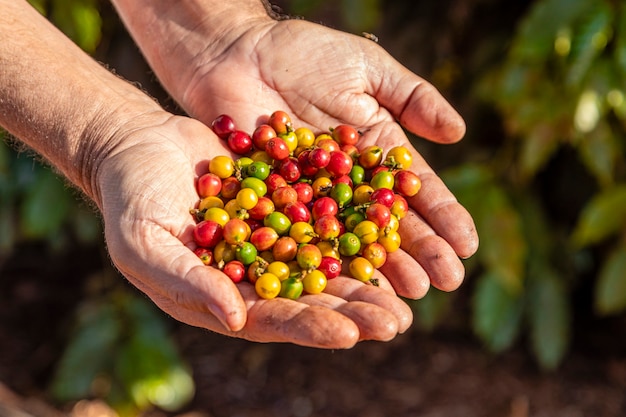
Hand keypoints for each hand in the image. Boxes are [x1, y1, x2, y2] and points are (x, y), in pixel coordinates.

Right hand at [97, 112, 412, 347]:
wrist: (139, 144)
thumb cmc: (132, 199)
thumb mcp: (146, 243)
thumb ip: (187, 282)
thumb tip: (235, 319)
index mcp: (225, 296)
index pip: (274, 319)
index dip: (312, 327)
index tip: (352, 334)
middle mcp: (257, 273)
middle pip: (312, 298)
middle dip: (354, 311)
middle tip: (398, 322)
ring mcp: (275, 237)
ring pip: (329, 260)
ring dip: (367, 274)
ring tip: (410, 287)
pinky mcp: (286, 200)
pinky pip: (326, 213)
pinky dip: (356, 220)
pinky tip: (390, 225)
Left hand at [177, 18, 478, 297]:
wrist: (239, 53)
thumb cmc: (306, 54)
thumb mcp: (368, 70)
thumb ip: (413, 99)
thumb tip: (460, 133)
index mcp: (377, 153)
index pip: (417, 191)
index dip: (444, 218)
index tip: (468, 247)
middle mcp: (350, 183)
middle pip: (388, 222)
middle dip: (419, 252)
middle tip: (445, 283)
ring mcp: (314, 198)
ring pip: (351, 238)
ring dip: (379, 266)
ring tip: (406, 294)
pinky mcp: (276, 205)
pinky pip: (302, 236)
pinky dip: (322, 260)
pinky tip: (344, 284)